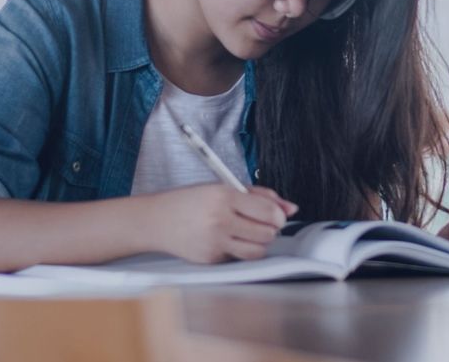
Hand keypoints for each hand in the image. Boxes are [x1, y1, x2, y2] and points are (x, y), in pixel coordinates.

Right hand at [148, 184, 298, 263]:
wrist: (156, 220)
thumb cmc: (190, 201)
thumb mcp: (222, 188)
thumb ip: (259, 196)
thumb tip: (291, 208)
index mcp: (224, 196)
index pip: (268, 211)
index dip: (278, 215)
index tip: (276, 215)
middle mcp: (220, 220)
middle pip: (267, 233)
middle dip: (269, 229)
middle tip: (259, 223)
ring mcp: (215, 242)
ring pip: (258, 250)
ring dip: (259, 243)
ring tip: (247, 233)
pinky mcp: (211, 260)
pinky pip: (238, 258)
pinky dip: (238, 250)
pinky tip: (226, 240)